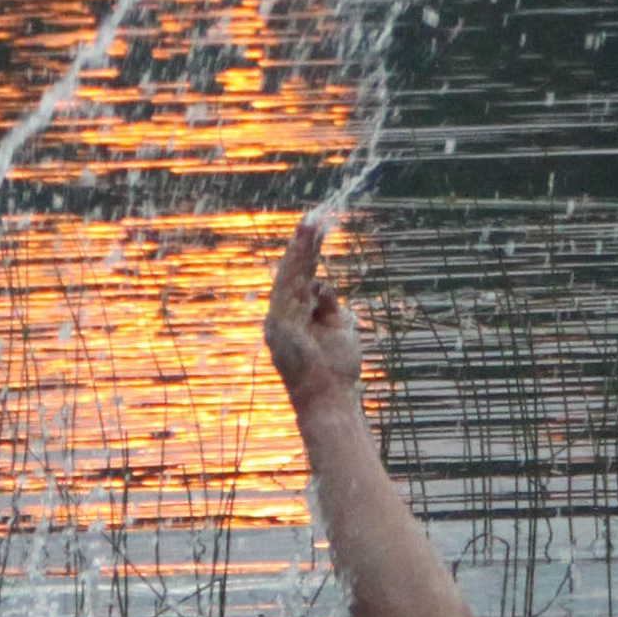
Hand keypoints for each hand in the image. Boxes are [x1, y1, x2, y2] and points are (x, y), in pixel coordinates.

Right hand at [264, 217, 362, 408]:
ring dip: (300, 251)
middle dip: (302, 246)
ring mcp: (278, 322)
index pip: (298, 279)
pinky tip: (305, 249)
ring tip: (310, 226)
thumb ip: (328, 304)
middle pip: (291, 274)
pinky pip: (289, 291)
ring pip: (289, 278)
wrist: (330, 399)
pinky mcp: (281, 327)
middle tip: (311, 218)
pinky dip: (297, 269)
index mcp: (292, 316)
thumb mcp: (339, 327)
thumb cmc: (337, 368)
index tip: (317, 230)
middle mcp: (280, 316)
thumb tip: (322, 283)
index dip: (307, 255)